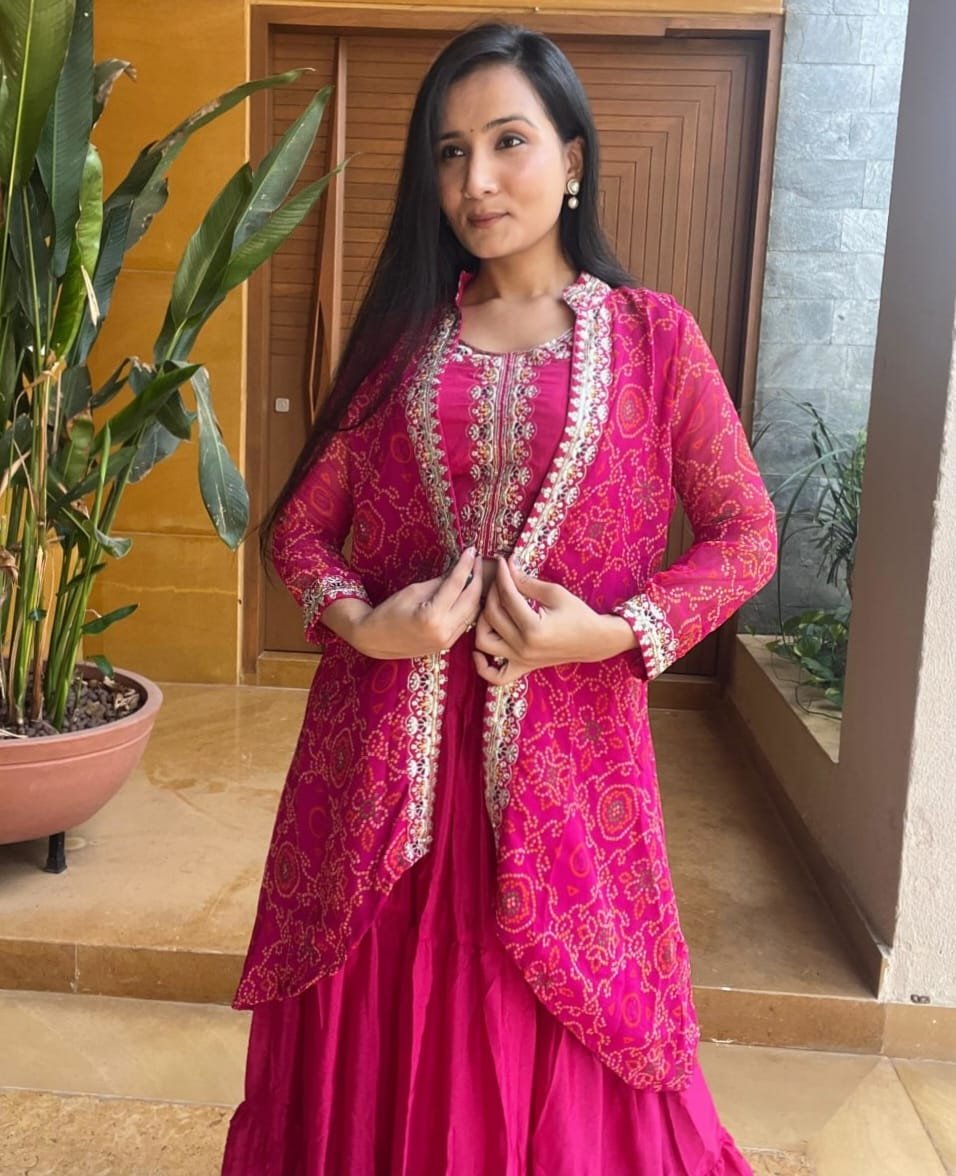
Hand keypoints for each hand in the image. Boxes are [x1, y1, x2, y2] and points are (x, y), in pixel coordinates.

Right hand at [323, 547, 481, 658]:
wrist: (376, 640)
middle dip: (477, 577)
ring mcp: (448, 641)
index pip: (456, 585)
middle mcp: (444, 632)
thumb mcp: (414, 591)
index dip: (466, 565)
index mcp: (432, 617)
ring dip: (477, 592)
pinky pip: (466, 622)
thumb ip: (440, 582)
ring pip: (473, 613)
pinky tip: (469, 593)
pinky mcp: (448, 645)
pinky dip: (470, 606)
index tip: (472, 551)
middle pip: (471, 600)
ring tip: (476, 573)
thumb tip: (459, 569)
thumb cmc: (389, 612)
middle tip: (478, 560)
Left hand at [472, 556, 635, 684]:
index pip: (507, 597)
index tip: (502, 562)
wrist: (594, 640)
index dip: (502, 576)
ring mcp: (521, 660)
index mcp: (533, 628)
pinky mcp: (523, 668)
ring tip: (492, 608)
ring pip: (484, 642)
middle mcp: (523, 647)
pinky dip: (482, 666)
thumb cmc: (578, 614)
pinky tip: (478, 651)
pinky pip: (494, 676)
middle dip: (492, 592)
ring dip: (481, 622)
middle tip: (500, 580)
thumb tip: (507, 568)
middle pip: (492, 616)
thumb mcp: (555, 593)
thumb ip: (527, 583)